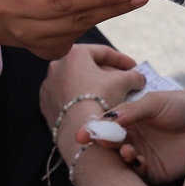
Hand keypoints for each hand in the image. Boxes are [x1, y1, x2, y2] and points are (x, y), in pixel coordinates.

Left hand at [40, 45, 146, 167]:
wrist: (80, 132)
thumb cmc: (101, 99)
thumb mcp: (124, 82)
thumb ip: (134, 76)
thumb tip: (139, 78)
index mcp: (73, 53)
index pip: (103, 52)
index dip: (122, 60)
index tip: (134, 67)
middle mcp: (56, 66)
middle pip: (88, 67)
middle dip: (108, 74)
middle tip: (125, 82)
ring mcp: (48, 86)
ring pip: (77, 83)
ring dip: (94, 87)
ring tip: (111, 97)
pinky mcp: (45, 105)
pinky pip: (67, 98)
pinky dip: (80, 100)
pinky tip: (94, 109)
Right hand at [80, 88, 184, 183]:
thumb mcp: (158, 102)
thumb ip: (134, 111)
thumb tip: (110, 120)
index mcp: (131, 118)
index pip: (107, 124)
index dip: (94, 128)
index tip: (82, 134)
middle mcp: (134, 137)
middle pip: (110, 144)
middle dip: (103, 145)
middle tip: (101, 144)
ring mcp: (144, 155)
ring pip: (121, 162)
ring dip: (119, 157)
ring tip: (127, 150)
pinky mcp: (156, 172)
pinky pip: (138, 175)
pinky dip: (134, 170)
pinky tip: (138, 161)